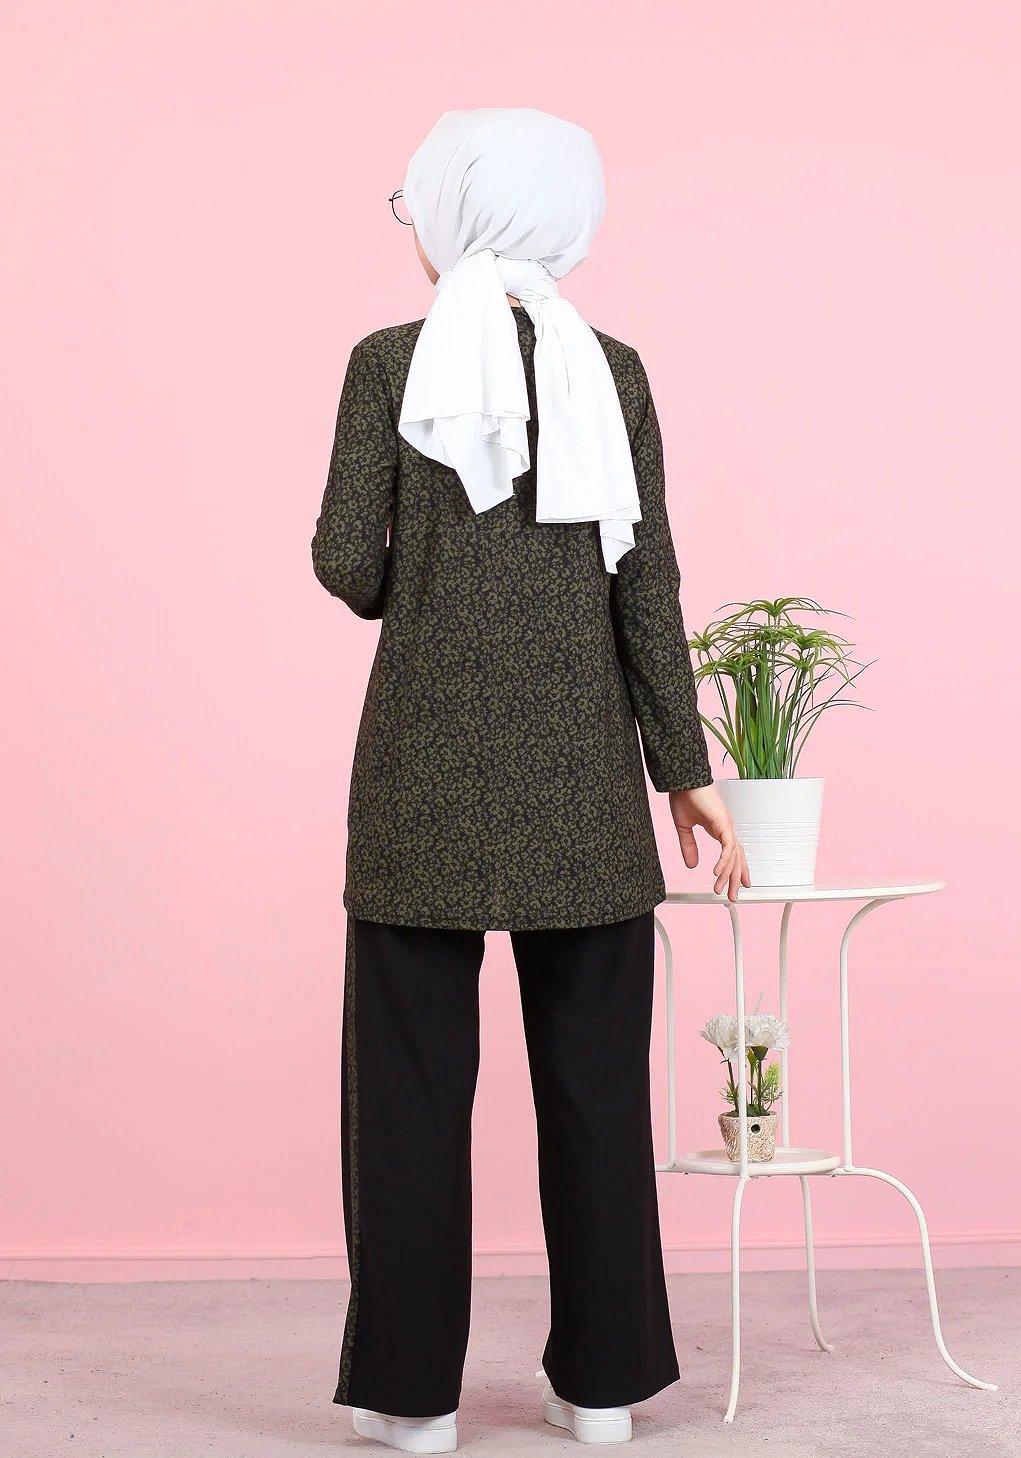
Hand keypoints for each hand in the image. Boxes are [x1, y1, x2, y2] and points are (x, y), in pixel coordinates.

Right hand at [668, 785, 750, 900]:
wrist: (683, 780)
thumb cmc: (685, 796)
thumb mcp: (684, 828)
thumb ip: (689, 846)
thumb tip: (692, 864)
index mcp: (720, 829)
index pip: (733, 853)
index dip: (736, 869)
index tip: (739, 884)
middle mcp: (727, 829)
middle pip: (737, 858)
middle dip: (735, 879)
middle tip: (732, 896)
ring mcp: (727, 826)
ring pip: (733, 856)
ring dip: (727, 874)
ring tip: (720, 888)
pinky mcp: (723, 823)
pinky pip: (727, 847)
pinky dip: (724, 861)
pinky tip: (718, 872)